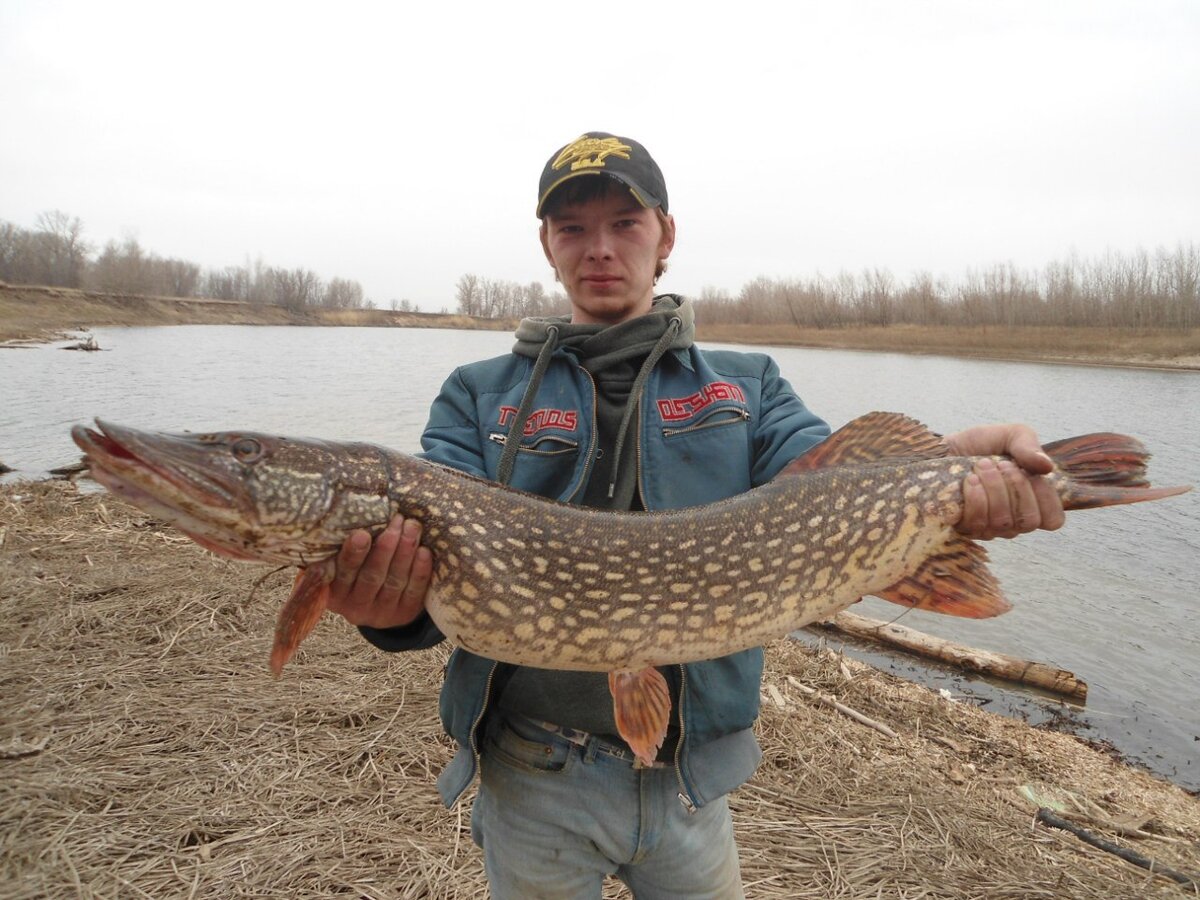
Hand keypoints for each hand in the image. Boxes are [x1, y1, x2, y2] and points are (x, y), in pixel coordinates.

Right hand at [325, 516, 433, 628]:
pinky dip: (420, 570)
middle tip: (397, 520)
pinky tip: (424, 551)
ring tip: (412, 527)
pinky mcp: (404, 614)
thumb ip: (341, 549)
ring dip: (405, 552)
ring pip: (395, 581)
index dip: (353, 554)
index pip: (344, 573)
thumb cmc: (355, 572)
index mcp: (335, 593)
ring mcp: (382, 613)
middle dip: (386, 547)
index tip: (362, 533)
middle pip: (372, 576)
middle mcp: (356, 607)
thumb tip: (351, 513)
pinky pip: (414, 592)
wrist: (375, 606)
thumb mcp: (339, 565)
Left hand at [945, 424, 1065, 539]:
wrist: (939, 450)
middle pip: (1029, 521)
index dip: (1047, 499)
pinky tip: (970, 480)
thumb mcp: (1008, 435)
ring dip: (994, 489)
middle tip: (1000, 464)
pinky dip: (976, 498)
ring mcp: (988, 528)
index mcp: (1030, 502)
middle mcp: (1012, 520)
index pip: (1053, 520)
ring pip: (1003, 523)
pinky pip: (978, 523)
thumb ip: (1028, 446)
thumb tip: (1047, 467)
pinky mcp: (964, 528)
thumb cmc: (978, 445)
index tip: (1029, 472)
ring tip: (982, 466)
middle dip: (1017, 488)